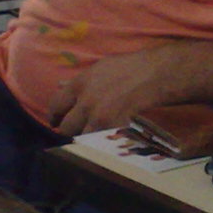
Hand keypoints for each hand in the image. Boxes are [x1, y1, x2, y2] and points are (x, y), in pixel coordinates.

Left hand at [48, 46, 192, 136]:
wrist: (158, 74)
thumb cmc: (132, 67)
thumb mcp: (101, 68)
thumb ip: (79, 81)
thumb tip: (59, 85)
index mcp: (80, 84)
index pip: (56, 106)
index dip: (54, 117)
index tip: (56, 122)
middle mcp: (86, 103)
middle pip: (67, 127)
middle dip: (70, 131)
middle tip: (75, 132)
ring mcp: (100, 119)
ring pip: (84, 139)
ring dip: (87, 139)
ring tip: (94, 137)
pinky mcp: (115, 131)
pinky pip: (102, 144)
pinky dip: (103, 144)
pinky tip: (108, 141)